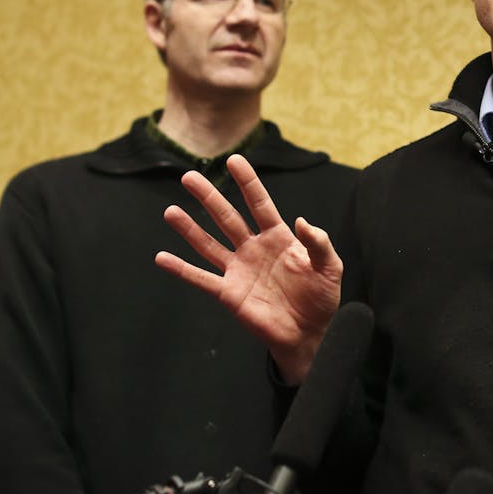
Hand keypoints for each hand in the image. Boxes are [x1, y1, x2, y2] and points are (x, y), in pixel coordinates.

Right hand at [155, 154, 342, 382]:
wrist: (310, 333)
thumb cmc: (321, 298)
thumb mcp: (329, 267)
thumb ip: (318, 243)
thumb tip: (301, 220)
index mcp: (278, 237)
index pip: (260, 203)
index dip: (247, 182)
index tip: (233, 160)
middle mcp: (253, 249)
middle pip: (227, 217)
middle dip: (209, 197)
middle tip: (189, 176)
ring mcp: (239, 270)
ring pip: (209, 244)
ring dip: (189, 228)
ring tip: (171, 211)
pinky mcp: (229, 293)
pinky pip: (201, 278)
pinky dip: (181, 269)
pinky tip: (162, 257)